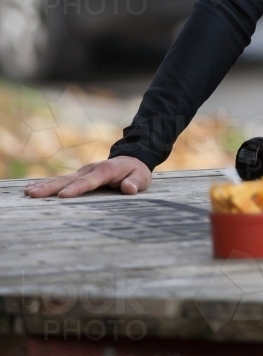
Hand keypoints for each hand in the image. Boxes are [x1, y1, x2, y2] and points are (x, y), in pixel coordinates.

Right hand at [24, 157, 151, 198]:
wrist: (132, 159)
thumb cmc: (136, 172)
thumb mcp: (141, 178)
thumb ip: (134, 183)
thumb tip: (129, 189)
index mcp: (106, 170)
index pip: (90, 181)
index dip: (77, 188)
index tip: (62, 196)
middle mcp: (91, 169)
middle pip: (69, 179)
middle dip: (51, 187)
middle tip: (33, 194)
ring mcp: (83, 172)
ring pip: (62, 179)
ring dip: (45, 186)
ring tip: (28, 192)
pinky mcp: (78, 176)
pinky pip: (62, 181)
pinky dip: (48, 185)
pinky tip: (33, 190)